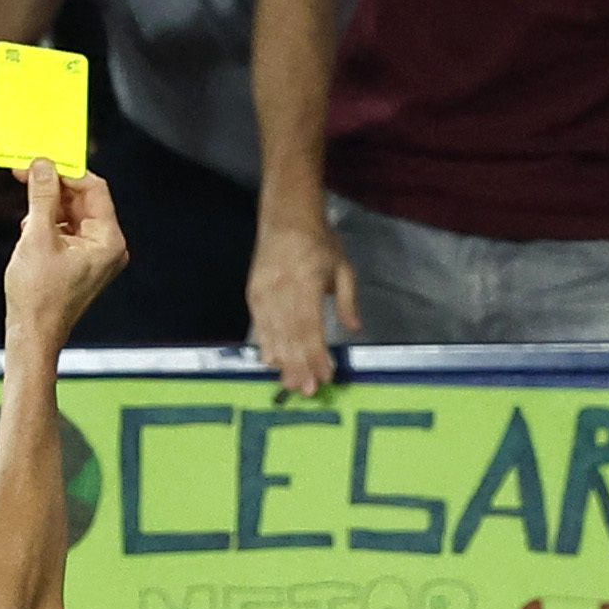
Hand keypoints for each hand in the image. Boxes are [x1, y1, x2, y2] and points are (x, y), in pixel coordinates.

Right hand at [4, 159, 126, 345]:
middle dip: (54, 188)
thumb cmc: (38, 297)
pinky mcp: (80, 264)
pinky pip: (67, 232)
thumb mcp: (37, 237)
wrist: (32, 336)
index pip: (94, 188)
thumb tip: (43, 165)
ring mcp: (95, 256)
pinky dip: (48, 225)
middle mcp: (108, 247)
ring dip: (48, 207)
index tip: (41, 161)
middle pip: (83, 200)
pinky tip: (29, 229)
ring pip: (72, 215)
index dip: (66, 172)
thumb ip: (42, 197)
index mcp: (109, 240)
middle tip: (27, 174)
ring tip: (25, 210)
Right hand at [247, 212, 358, 397]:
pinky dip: (266, 346)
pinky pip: (260, 326)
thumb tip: (355, 329)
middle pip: (291, 336)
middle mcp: (282, 290)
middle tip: (308, 391)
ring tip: (292, 385)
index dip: (317, 354)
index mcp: (307, 282)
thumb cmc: (319, 242)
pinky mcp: (253, 294)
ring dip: (284, 362)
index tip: (326, 374)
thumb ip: (347, 300)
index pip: (311, 326)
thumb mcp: (343, 267)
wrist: (286, 217)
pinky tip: (271, 363)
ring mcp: (264, 293)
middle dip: (300, 366)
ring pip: (274, 334)